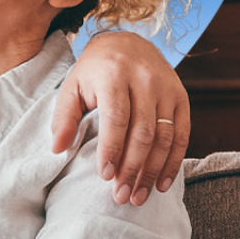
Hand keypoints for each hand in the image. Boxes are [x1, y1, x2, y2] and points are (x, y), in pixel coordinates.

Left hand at [51, 31, 189, 205]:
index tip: (105, 176)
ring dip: (153, 171)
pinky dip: (174, 161)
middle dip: (132, 168)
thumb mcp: (72, 86)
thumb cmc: (94, 71)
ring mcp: (167, 89)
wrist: (127, 42)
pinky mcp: (182, 97)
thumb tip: (57, 149)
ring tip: (138, 196)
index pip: (116, 119)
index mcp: (114, 76)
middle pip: (143, 132)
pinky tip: (162, 183)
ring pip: (164, 137)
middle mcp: (145, 81)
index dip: (112, 150)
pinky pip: (182, 134)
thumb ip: (64, 117)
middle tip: (121, 196)